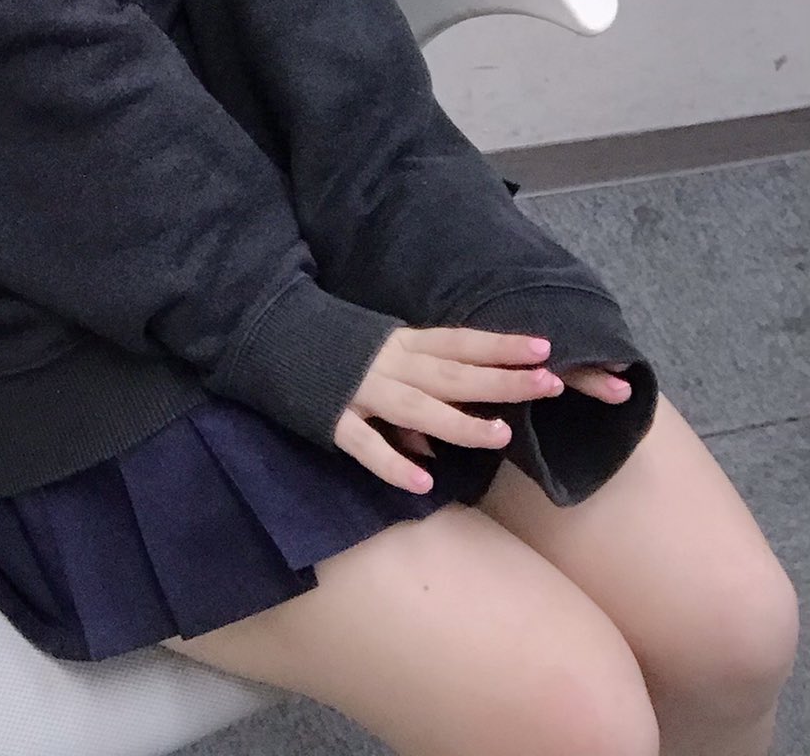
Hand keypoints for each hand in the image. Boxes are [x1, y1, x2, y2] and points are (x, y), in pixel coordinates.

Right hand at [334, 325, 569, 492]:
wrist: (266, 333)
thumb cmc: (331, 346)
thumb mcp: (378, 355)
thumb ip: (412, 389)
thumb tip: (436, 446)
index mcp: (401, 342)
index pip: (460, 342)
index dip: (500, 346)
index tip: (545, 348)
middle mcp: (388, 363)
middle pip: (452, 373)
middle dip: (500, 380)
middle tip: (549, 385)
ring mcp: (360, 390)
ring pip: (417, 408)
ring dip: (458, 422)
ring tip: (500, 435)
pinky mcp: (332, 418)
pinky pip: (365, 444)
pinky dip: (393, 463)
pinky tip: (424, 481)